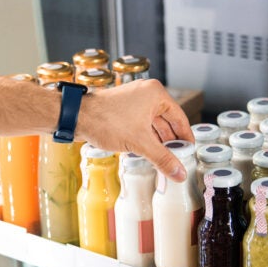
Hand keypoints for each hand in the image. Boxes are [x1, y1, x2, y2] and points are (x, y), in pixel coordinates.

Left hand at [76, 79, 192, 181]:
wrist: (76, 116)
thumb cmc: (105, 121)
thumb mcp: (139, 143)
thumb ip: (162, 158)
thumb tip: (179, 172)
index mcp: (156, 94)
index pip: (180, 118)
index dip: (186, 138)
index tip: (190, 152)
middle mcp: (146, 93)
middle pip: (167, 122)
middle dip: (171, 142)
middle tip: (177, 160)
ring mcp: (134, 100)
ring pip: (153, 124)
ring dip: (158, 142)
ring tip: (163, 160)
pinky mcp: (123, 109)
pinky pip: (141, 124)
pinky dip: (146, 138)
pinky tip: (147, 152)